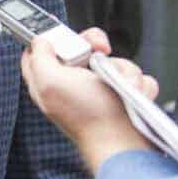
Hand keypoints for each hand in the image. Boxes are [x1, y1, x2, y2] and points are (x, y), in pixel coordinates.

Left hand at [20, 27, 158, 172]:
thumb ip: (39, 56)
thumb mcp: (49, 81)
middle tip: (101, 53)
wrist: (124, 143)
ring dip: (123, 71)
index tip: (65, 35)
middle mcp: (74, 84)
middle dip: (97, 46)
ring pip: (113, 61)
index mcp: (50, 80)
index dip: (52, 37)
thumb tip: (40, 41)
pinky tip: (133, 95)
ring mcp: (100, 90)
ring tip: (121, 88)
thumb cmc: (88, 116)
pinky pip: (134, 77)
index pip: (41, 50)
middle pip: (82, 47)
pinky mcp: (123, 96)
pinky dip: (138, 85)